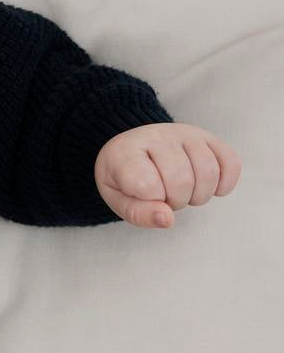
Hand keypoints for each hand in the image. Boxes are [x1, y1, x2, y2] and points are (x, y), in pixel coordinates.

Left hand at [94, 122, 241, 227]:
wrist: (135, 151)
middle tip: (165, 197)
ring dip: (199, 195)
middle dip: (176, 201)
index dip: (151, 201)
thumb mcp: (120, 201)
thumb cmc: (126, 181)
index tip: (144, 196)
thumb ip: (139, 213)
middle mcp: (156, 135)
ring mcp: (184, 133)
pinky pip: (231, 163)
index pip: (147, 184)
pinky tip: (209, 188)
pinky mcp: (208, 137)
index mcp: (125, 152)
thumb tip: (168, 219)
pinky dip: (224, 185)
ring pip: (208, 172)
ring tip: (184, 192)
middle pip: (182, 180)